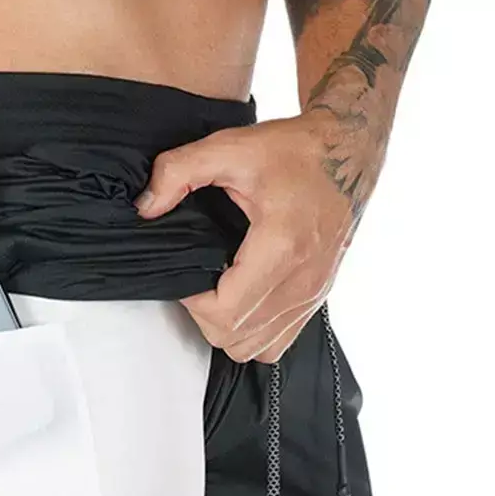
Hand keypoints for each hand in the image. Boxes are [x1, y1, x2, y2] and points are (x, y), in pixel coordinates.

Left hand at [134, 112, 360, 362]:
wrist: (348, 151)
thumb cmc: (296, 151)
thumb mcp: (231, 147)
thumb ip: (179, 171)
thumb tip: (146, 206)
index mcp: (282, 247)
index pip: (225, 312)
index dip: (194, 301)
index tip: (189, 273)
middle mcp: (302, 280)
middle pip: (235, 337)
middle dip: (205, 314)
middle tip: (201, 279)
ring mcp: (313, 294)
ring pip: (255, 348)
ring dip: (227, 327)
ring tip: (220, 289)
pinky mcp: (317, 298)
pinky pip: (277, 344)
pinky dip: (253, 333)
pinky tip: (244, 299)